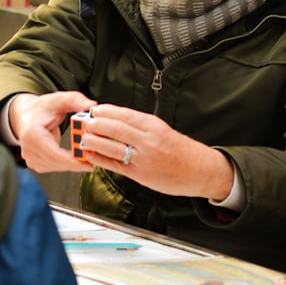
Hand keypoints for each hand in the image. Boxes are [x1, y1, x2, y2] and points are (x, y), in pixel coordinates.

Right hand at [9, 91, 95, 172]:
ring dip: (73, 163)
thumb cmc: (42, 108)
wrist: (26, 115)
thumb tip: (91, 105)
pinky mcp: (36, 164)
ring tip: (87, 153)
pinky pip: (55, 167)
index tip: (90, 162)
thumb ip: (75, 100)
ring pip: (58, 167)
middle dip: (77, 162)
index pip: (54, 155)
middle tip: (95, 156)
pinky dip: (67, 163)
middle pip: (57, 163)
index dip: (73, 161)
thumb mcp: (58, 99)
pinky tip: (76, 154)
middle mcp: (29, 150)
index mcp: (32, 135)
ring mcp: (31, 159)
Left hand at [80, 104, 234, 201]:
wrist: (201, 170)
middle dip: (96, 124)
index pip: (124, 114)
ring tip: (84, 137)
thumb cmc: (183, 151)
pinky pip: (115, 165)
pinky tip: (92, 156)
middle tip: (85, 122)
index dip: (106, 111)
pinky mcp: (141, 174)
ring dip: (94, 141)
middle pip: (115, 128)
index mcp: (154, 125)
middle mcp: (148, 140)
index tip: (95, 109)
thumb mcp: (164, 130)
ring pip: (112, 147)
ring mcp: (143, 158)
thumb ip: (141, 127)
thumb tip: (117, 121)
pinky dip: (101, 160)